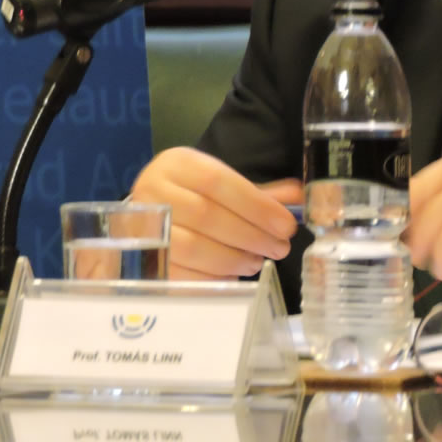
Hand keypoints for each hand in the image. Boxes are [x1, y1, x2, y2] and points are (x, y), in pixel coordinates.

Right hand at [129, 147, 301, 280]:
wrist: (148, 214)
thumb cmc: (193, 195)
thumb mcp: (221, 184)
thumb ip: (259, 192)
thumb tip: (300, 197)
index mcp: (178, 164)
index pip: (218, 181)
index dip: (257, 205)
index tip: (286, 225)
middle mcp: (154, 191)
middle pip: (207, 215)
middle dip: (251, 235)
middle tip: (279, 248)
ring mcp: (143, 227)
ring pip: (192, 247)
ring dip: (233, 258)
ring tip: (257, 262)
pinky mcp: (142, 260)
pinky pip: (180, 274)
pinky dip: (212, 277)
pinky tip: (233, 276)